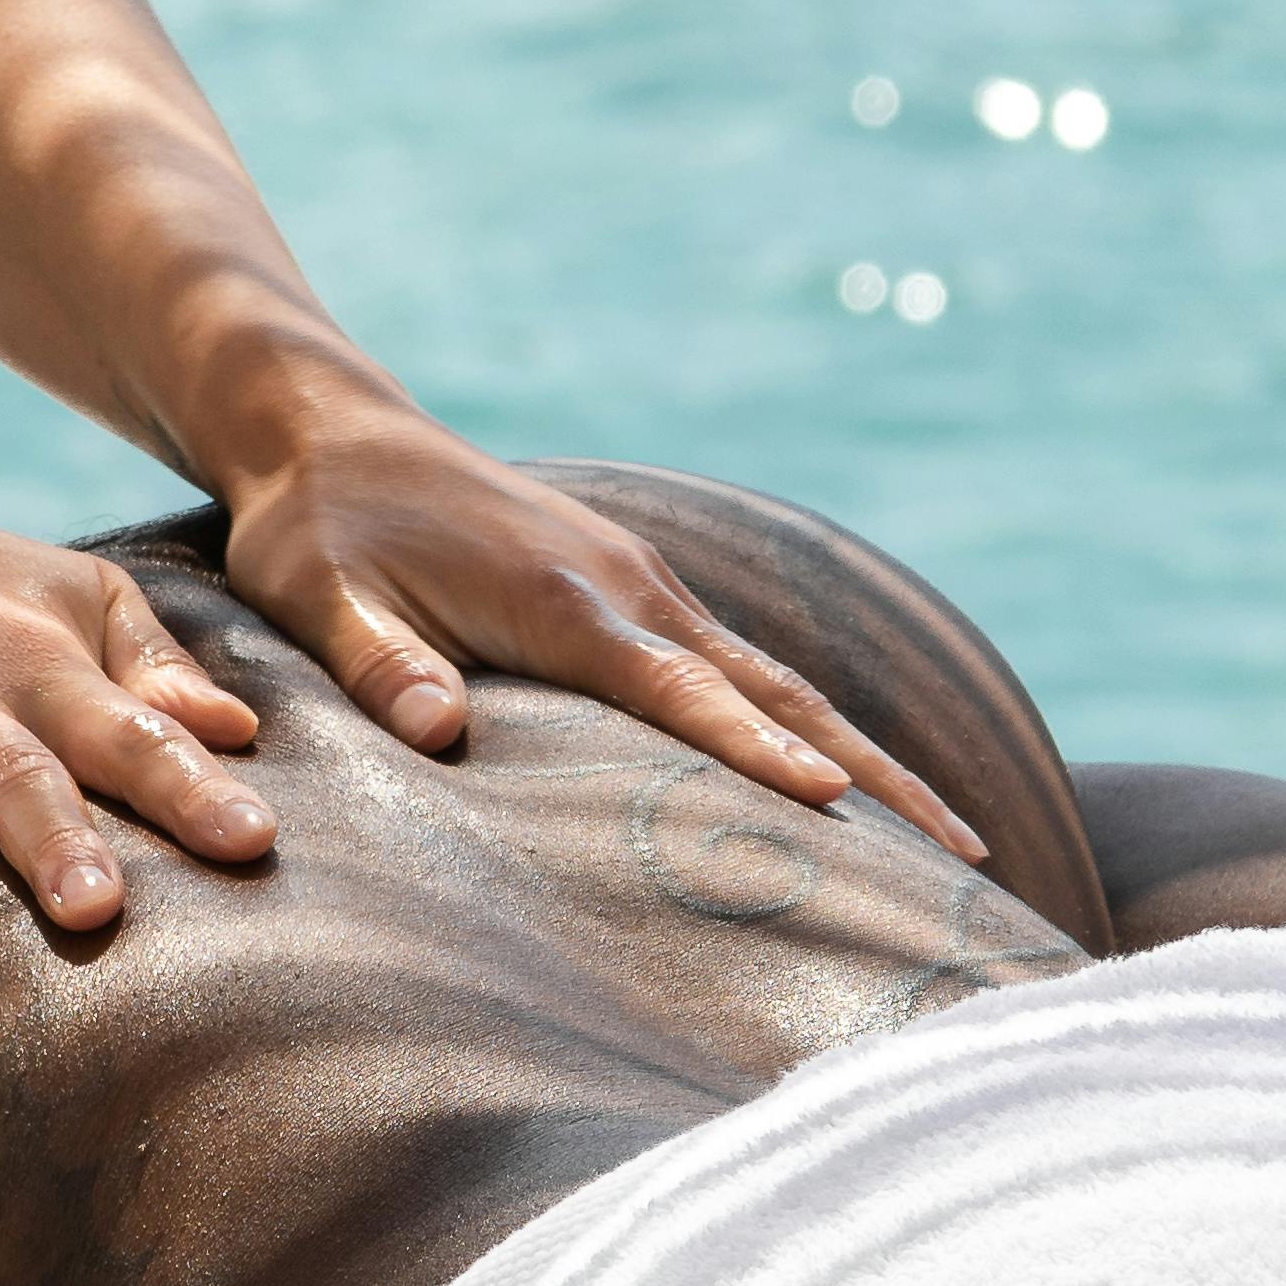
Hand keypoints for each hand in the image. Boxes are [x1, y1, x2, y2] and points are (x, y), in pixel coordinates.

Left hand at [209, 400, 983, 860]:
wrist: (330, 430)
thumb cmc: (315, 529)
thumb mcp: (318, 596)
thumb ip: (380, 664)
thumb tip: (440, 737)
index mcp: (569, 598)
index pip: (686, 694)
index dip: (761, 753)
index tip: (842, 804)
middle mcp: (634, 588)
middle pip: (780, 693)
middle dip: (879, 773)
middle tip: (969, 855)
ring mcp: (645, 586)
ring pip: (781, 681)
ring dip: (868, 753)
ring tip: (955, 840)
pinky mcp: (636, 592)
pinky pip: (742, 669)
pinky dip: (809, 724)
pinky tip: (847, 776)